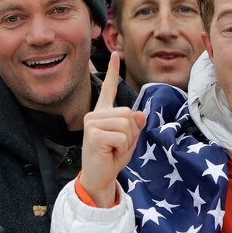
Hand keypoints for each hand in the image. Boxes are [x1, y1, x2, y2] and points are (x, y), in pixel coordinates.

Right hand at [81, 51, 145, 206]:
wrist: (99, 177)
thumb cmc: (112, 157)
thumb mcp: (129, 139)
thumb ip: (135, 125)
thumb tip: (140, 114)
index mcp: (103, 113)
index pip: (109, 89)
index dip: (112, 71)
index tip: (114, 54)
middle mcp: (95, 114)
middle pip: (129, 112)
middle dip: (132, 132)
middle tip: (118, 145)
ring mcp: (92, 122)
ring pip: (127, 124)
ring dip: (127, 141)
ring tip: (113, 149)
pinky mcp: (94, 134)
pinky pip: (122, 136)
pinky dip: (122, 148)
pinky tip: (110, 152)